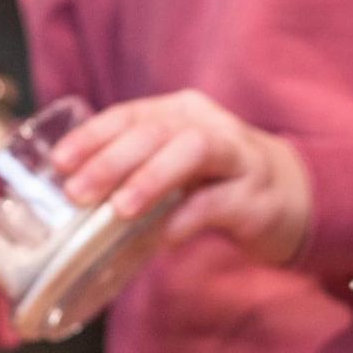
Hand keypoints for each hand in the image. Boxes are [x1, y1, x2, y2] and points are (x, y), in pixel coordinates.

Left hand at [51, 89, 311, 264]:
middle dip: (111, 160)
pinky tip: (164, 239)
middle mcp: (208, 124)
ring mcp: (238, 156)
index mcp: (178, 113)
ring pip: (194, 150)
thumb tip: (67, 197)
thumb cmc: (213, 182)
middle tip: (76, 192)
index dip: (91, 136)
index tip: (59, 162)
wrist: (294, 198)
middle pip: (156, 131)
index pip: (128, 115)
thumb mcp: (171, 167)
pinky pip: (220, 201)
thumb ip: (130, 172)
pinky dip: (188, 218)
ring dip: (152, 178)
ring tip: (120, 209)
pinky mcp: (258, 194)